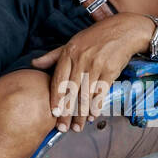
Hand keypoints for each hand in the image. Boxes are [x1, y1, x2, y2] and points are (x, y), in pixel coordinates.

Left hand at [31, 13, 153, 131]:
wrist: (124, 30)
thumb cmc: (96, 37)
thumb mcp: (73, 42)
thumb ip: (53, 56)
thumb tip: (34, 63)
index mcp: (69, 53)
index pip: (59, 79)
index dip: (55, 98)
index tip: (53, 114)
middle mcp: (81, 59)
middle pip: (71, 91)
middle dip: (67, 112)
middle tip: (63, 128)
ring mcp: (96, 65)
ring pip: (86, 94)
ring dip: (82, 114)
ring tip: (78, 127)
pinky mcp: (110, 70)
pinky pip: (101, 92)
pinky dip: (96, 106)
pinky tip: (93, 116)